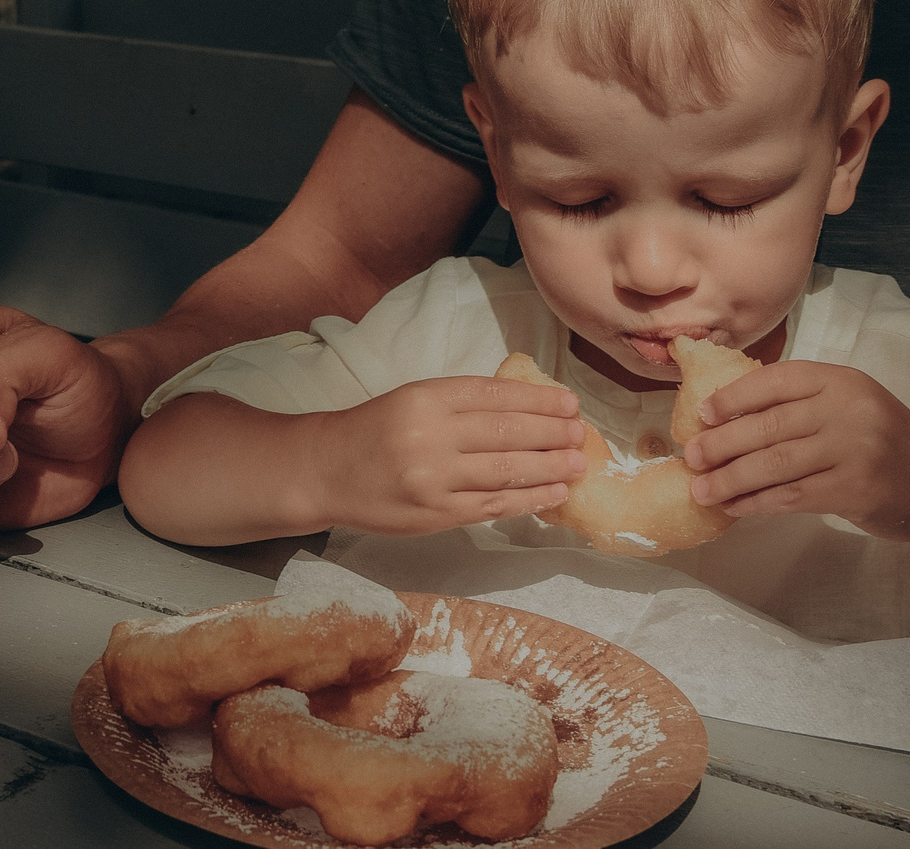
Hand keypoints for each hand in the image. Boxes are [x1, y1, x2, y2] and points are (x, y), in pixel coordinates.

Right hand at [311, 377, 584, 537]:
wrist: (328, 471)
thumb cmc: (376, 430)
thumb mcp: (413, 399)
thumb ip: (461, 404)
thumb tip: (528, 410)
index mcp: (426, 398)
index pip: (495, 395)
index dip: (538, 399)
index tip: (569, 402)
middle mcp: (431, 435)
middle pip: (507, 432)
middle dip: (552, 432)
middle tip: (581, 432)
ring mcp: (434, 478)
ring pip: (506, 471)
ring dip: (550, 467)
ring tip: (577, 462)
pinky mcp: (436, 514)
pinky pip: (493, 505)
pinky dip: (529, 499)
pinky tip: (553, 492)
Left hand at [685, 360, 909, 540]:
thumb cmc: (879, 438)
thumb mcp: (847, 403)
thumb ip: (798, 403)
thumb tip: (723, 417)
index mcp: (839, 381)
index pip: (775, 381)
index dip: (733, 397)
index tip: (703, 415)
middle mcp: (847, 411)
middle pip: (769, 426)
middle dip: (722, 444)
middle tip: (690, 457)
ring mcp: (853, 451)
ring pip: (775, 465)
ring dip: (731, 479)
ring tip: (701, 489)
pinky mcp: (854, 491)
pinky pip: (792, 496)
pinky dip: (757, 503)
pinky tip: (734, 507)